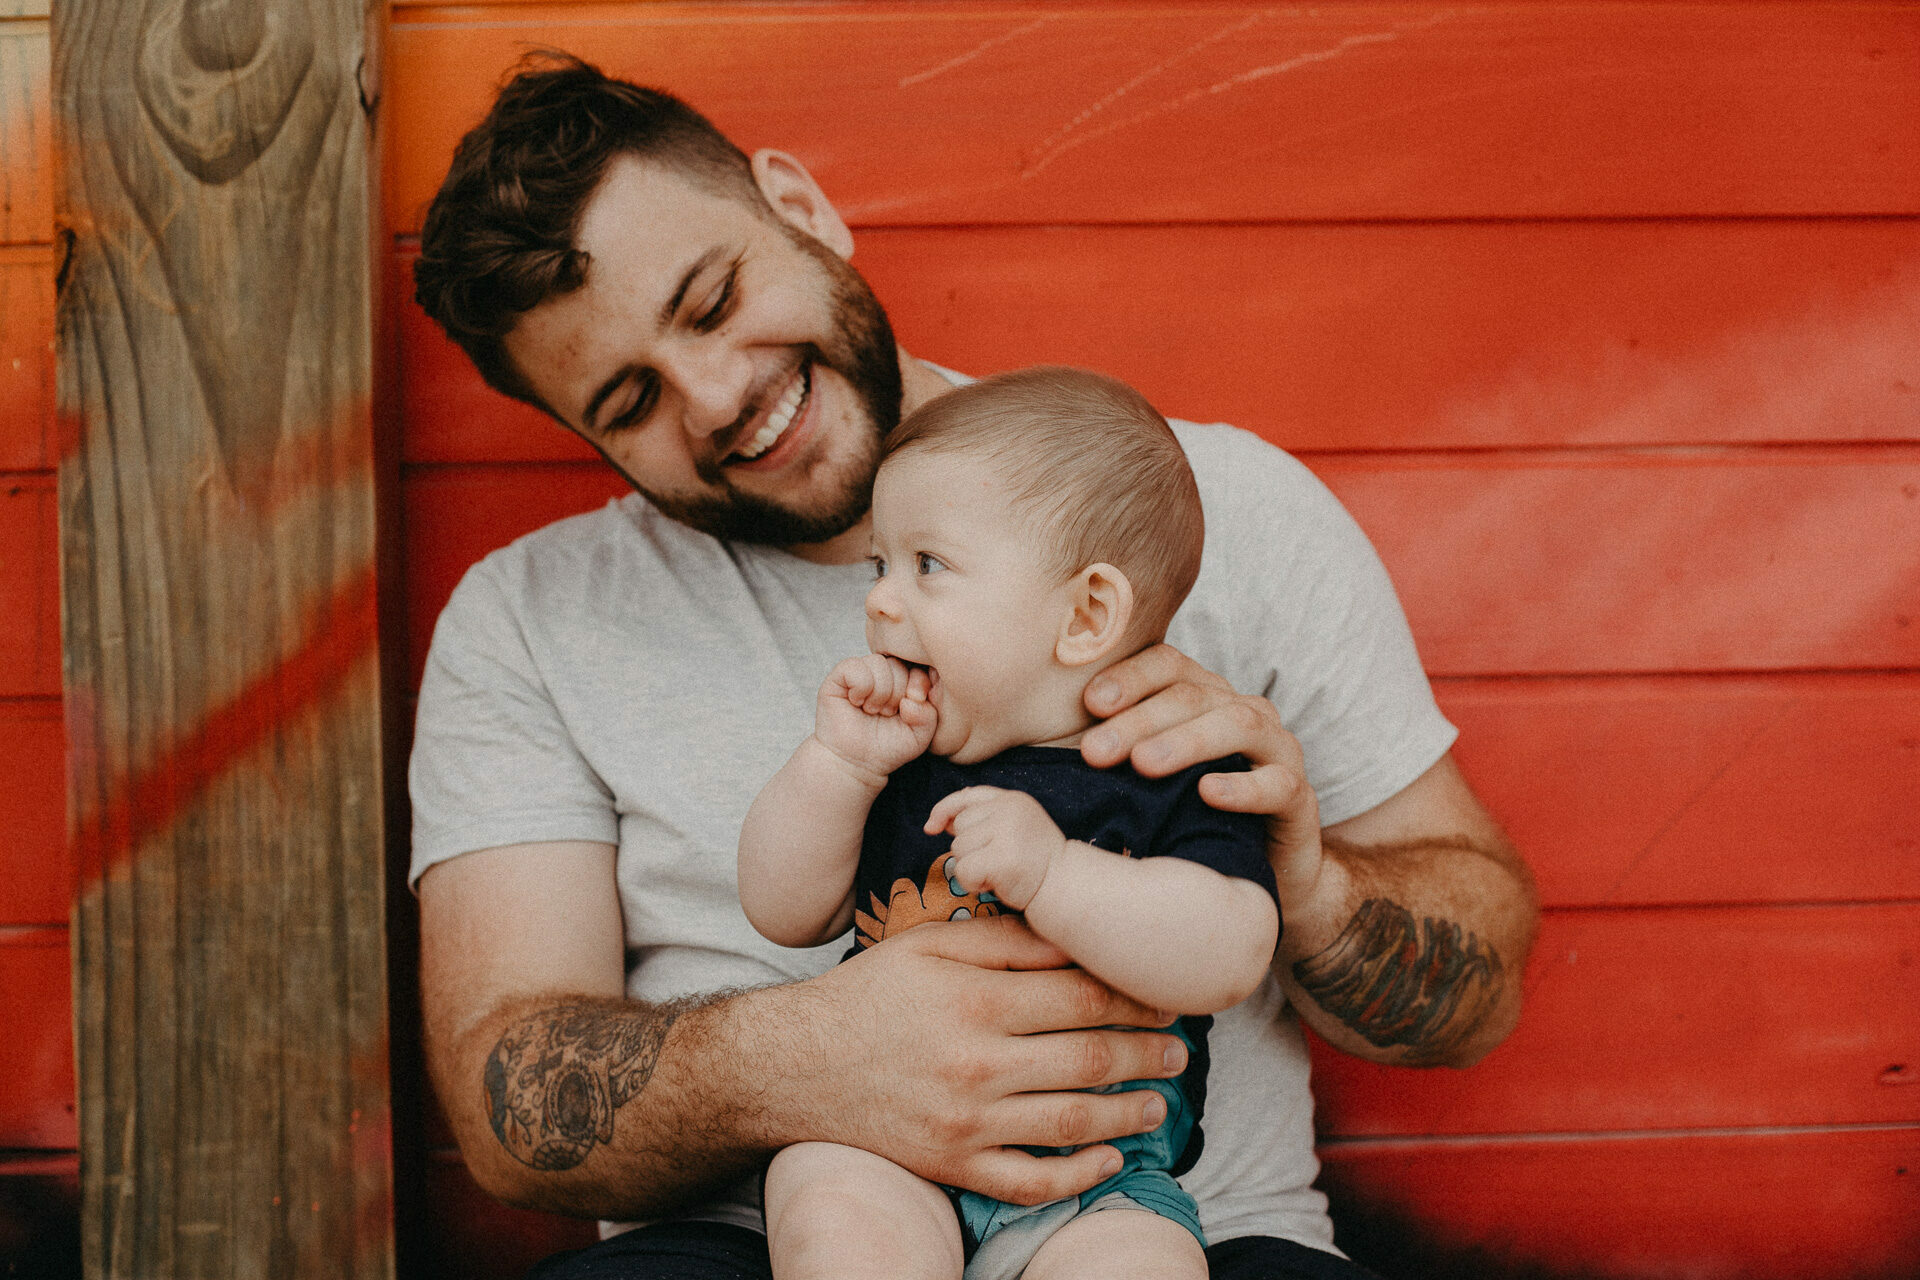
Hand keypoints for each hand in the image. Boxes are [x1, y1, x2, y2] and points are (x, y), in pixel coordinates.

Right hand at [791, 915, 1185, 1204]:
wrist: (793, 1065)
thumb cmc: (867, 994)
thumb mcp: (929, 944)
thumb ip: (1005, 938)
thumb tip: (1074, 934)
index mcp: (977, 999)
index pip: (1082, 997)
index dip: (1134, 998)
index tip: (1165, 998)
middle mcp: (978, 1063)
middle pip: (1089, 1059)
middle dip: (1146, 1053)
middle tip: (1179, 1049)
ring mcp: (967, 1121)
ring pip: (1072, 1122)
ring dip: (1129, 1112)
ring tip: (1161, 1101)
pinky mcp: (952, 1164)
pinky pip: (1029, 1182)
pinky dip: (1077, 1177)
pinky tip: (1109, 1159)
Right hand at [813, 654, 938, 782]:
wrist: (856, 762)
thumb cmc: (888, 747)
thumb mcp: (920, 734)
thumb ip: (929, 714)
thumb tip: (913, 696)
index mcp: (905, 679)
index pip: (918, 665)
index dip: (918, 686)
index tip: (908, 711)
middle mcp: (883, 672)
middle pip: (899, 663)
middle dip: (897, 694)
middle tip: (887, 714)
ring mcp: (861, 671)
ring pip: (878, 663)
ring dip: (879, 693)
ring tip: (872, 710)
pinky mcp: (839, 676)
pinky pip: (855, 666)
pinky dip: (860, 688)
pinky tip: (857, 703)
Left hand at [923, 786, 1067, 911]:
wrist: (1064, 886)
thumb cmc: (1035, 861)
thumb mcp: (1013, 827)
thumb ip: (984, 817)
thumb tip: (944, 819)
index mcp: (1013, 799)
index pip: (967, 797)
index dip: (944, 810)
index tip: (931, 827)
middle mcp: (1010, 809)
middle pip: (959, 827)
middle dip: (969, 848)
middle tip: (997, 860)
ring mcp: (1007, 832)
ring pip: (958, 849)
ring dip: (972, 867)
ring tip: (999, 871)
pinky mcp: (1003, 858)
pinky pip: (963, 870)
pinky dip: (973, 883)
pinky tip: (995, 884)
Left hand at [1080, 644, 1325, 910]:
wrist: (1258, 874)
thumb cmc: (1183, 817)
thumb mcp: (1141, 778)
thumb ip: (1101, 748)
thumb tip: (1021, 733)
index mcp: (1203, 696)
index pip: (1167, 665)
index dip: (1128, 677)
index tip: (1086, 703)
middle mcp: (1242, 711)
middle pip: (1193, 695)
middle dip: (1141, 719)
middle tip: (1095, 751)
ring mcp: (1276, 749)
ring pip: (1237, 725)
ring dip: (1187, 741)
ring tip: (1145, 765)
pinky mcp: (1298, 795)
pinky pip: (1278, 783)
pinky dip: (1243, 786)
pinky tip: (1208, 792)